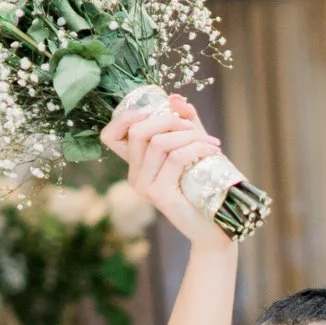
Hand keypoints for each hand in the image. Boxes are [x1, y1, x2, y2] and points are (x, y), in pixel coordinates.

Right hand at [101, 93, 227, 249]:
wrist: (216, 226)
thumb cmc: (204, 187)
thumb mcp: (193, 146)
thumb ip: (185, 121)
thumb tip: (176, 98)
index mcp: (136, 164)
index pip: (110, 136)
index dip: (126, 116)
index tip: (154, 110)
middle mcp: (134, 176)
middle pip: (137, 131)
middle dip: (168, 119)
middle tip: (193, 126)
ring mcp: (144, 187)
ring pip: (158, 142)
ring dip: (187, 134)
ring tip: (209, 142)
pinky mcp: (159, 195)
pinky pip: (175, 158)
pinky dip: (196, 147)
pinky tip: (212, 150)